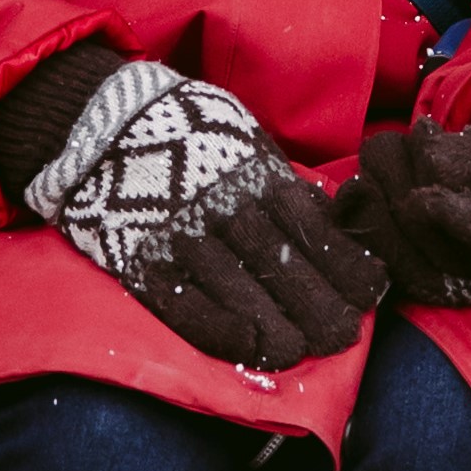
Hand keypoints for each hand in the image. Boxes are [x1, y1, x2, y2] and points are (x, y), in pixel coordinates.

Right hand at [29, 62, 386, 370]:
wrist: (102, 120)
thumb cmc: (188, 132)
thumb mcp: (244, 139)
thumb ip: (281, 180)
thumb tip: (334, 217)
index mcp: (254, 174)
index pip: (309, 228)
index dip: (342, 265)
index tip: (368, 293)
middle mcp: (223, 205)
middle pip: (281, 262)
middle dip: (318, 304)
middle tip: (342, 336)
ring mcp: (181, 234)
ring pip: (239, 288)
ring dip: (276, 325)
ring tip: (302, 350)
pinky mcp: (142, 259)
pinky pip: (183, 303)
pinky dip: (219, 327)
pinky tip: (248, 345)